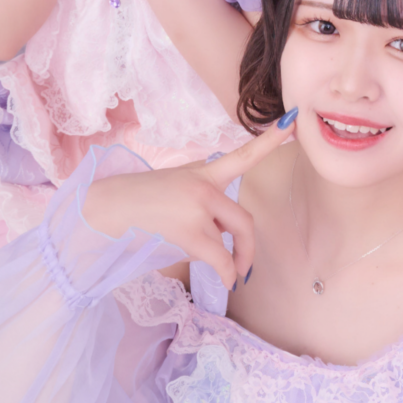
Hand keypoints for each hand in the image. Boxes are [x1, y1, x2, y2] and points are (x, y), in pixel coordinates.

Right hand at [83, 115, 294, 288]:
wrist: (108, 208)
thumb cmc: (141, 200)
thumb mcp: (177, 184)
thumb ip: (206, 196)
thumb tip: (224, 229)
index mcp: (203, 172)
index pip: (243, 155)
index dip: (270, 140)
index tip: (293, 121)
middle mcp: (205, 187)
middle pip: (244, 220)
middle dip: (248, 247)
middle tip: (246, 266)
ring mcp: (198, 209)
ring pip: (229, 241)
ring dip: (231, 261)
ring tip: (225, 272)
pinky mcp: (189, 232)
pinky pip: (219, 259)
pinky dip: (226, 273)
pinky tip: (227, 281)